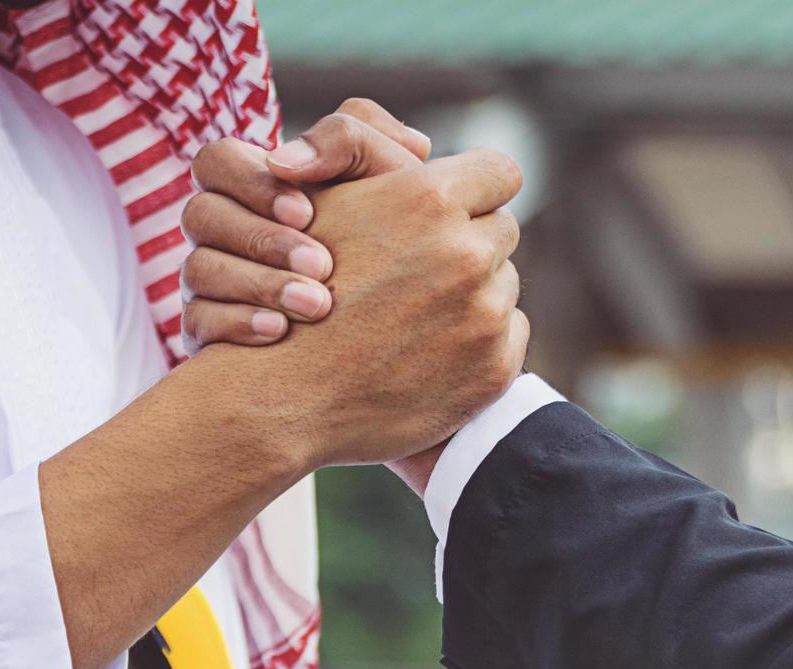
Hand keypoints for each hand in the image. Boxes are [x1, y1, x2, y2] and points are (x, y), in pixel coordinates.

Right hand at [178, 101, 430, 351]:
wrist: (415, 304)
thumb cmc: (397, 225)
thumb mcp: (388, 172)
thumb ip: (348, 138)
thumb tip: (284, 160)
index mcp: (254, 182)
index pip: (217, 161)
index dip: (251, 183)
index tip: (308, 213)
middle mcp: (225, 228)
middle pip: (200, 215)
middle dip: (262, 239)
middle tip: (322, 265)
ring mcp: (213, 279)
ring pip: (199, 270)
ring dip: (258, 285)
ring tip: (316, 305)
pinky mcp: (214, 329)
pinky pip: (200, 322)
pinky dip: (237, 324)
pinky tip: (281, 331)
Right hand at [184, 100, 525, 475]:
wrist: (282, 396)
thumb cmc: (289, 287)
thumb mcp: (321, 199)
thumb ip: (372, 153)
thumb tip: (425, 147)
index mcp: (429, 200)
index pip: (498, 172)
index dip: (477, 186)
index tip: (457, 207)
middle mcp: (467, 254)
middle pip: (502, 230)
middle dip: (471, 241)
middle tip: (425, 267)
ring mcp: (486, 315)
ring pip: (505, 285)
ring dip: (474, 293)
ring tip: (418, 314)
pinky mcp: (494, 368)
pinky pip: (510, 336)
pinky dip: (480, 342)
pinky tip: (430, 350)